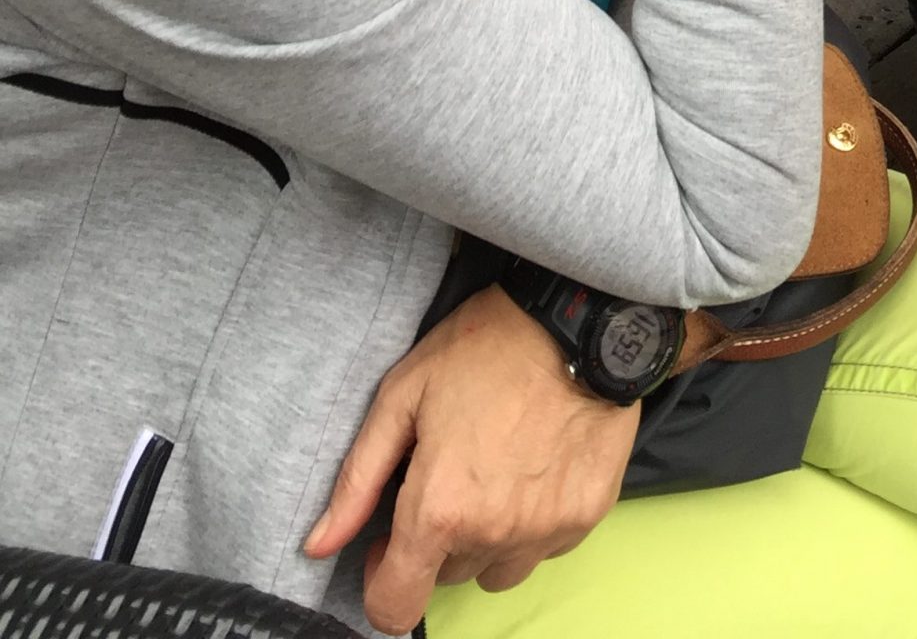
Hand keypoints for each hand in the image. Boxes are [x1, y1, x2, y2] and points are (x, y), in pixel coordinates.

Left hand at [305, 284, 641, 636]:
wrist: (580, 320)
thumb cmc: (484, 348)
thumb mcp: (403, 395)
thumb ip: (357, 479)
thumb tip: (318, 545)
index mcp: (440, 511)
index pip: (395, 609)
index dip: (383, 582)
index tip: (390, 541)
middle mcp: (494, 535)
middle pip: (449, 576)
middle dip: (438, 540)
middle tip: (450, 474)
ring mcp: (547, 530)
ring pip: (499, 568)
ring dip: (487, 538)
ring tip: (496, 471)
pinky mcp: (588, 516)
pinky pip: (546, 546)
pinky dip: (534, 521)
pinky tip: (537, 465)